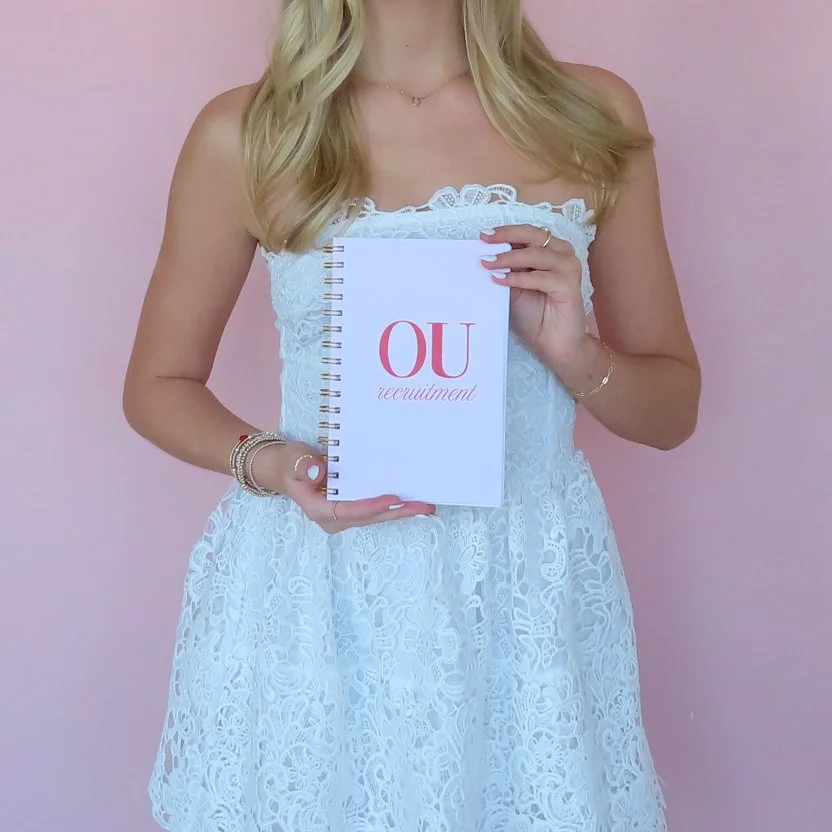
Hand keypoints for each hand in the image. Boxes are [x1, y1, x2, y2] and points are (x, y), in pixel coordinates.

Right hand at [252, 440, 435, 533]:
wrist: (284, 468)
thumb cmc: (289, 463)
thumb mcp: (293, 460)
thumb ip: (304, 466)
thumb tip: (319, 470)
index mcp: (319, 509)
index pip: (349, 511)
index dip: (373, 506)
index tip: (394, 499)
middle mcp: (334, 518)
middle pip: (369, 518)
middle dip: (398, 513)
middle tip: (425, 507)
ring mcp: (343, 516)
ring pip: (375, 517)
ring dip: (400, 512)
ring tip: (426, 506)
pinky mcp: (351, 510)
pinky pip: (374, 510)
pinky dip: (393, 507)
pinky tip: (412, 502)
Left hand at [480, 224, 587, 365]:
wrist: (552, 344)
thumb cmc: (534, 316)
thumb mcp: (513, 288)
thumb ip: (506, 270)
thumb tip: (484, 255)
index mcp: (549, 251)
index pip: (527, 233)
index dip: (505, 232)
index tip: (482, 236)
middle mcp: (562, 254)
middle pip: (533, 235)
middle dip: (506, 236)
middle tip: (484, 241)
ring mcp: (568, 268)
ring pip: (536, 254)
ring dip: (509, 258)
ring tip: (488, 264)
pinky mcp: (570, 285)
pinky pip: (540, 277)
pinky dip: (518, 278)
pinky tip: (501, 280)